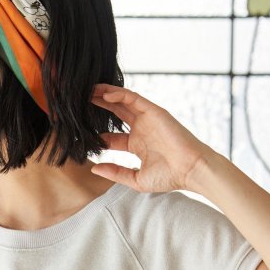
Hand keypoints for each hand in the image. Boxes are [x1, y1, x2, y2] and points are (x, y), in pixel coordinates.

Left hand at [89, 83, 215, 192]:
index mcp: (136, 145)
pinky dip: (119, 94)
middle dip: (97, 107)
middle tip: (78, 102)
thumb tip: (94, 168)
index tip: (78, 133)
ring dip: (105, 95)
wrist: (190, 170)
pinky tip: (104, 94)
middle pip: (114, 114)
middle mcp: (141, 130)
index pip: (111, 136)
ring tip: (87, 90)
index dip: (95, 134)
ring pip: (122, 102)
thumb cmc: (169, 177)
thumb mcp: (136, 179)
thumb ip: (115, 173)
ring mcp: (147, 119)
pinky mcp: (154, 111)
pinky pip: (133, 98)